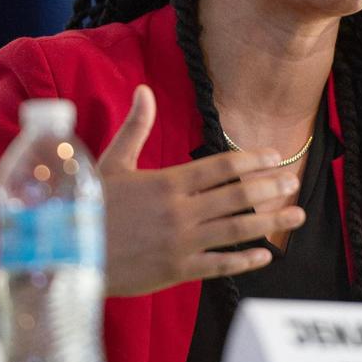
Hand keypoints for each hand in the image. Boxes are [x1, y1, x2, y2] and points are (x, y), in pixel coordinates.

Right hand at [96, 85, 304, 296]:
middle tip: (295, 181)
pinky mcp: (176, 270)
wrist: (63, 251)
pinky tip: (266, 254)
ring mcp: (181, 242)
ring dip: (271, 221)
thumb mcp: (111, 162)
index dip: (252, 160)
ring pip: (237, 229)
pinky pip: (219, 265)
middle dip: (270, 187)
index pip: (221, 166)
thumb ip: (135, 127)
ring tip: (297, 214)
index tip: (275, 156)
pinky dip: (245, 260)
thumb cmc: (86, 204)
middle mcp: (181, 210)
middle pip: (237, 196)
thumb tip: (144, 90)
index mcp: (168, 181)